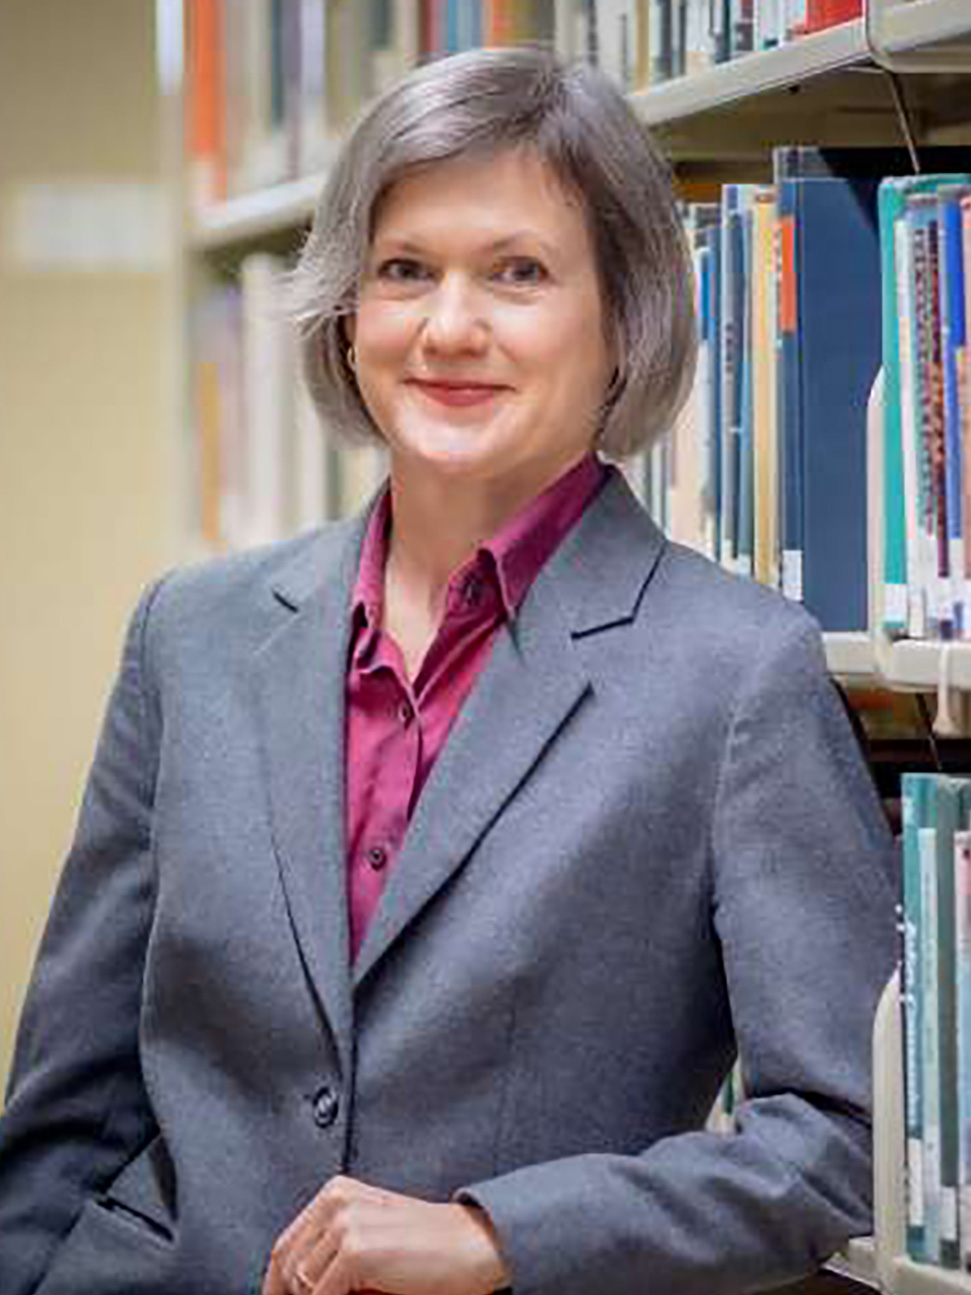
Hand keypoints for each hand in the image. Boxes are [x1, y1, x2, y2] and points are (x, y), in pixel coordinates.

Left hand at [262, 1174, 509, 1294]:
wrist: (475, 1247)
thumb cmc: (428, 1253)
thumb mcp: (372, 1242)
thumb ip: (331, 1257)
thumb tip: (296, 1290)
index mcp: (337, 1193)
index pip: (285, 1248)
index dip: (276, 1287)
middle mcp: (336, 1199)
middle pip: (286, 1266)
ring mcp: (345, 1222)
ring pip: (300, 1284)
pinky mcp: (356, 1249)